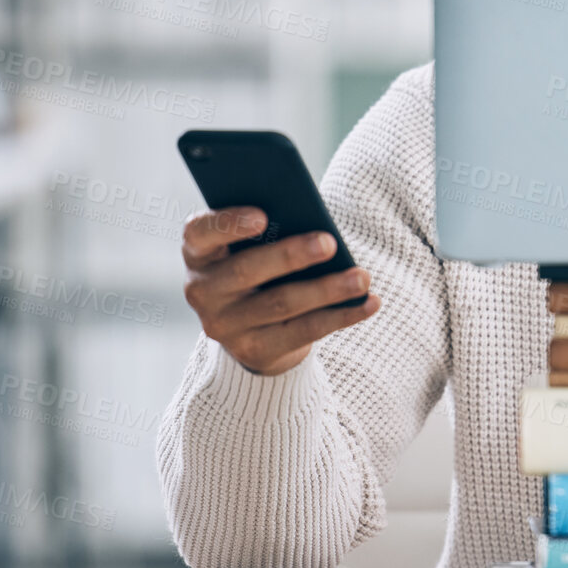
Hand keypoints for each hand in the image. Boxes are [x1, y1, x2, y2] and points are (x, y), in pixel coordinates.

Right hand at [180, 208, 379, 374]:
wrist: (251, 327)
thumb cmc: (259, 265)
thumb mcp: (252, 245)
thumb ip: (268, 231)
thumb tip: (314, 225)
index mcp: (198, 253)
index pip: (199, 233)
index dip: (229, 224)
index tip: (264, 216)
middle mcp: (203, 291)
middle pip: (246, 270)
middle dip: (291, 256)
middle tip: (329, 242)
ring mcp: (226, 326)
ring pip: (281, 304)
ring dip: (327, 289)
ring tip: (362, 277)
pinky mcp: (256, 351)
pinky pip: (304, 331)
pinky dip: (341, 315)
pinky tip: (368, 303)